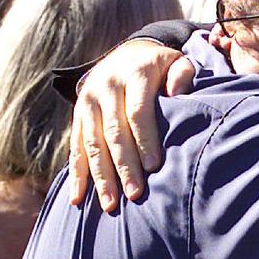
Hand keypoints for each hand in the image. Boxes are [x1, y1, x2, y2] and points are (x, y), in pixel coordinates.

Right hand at [69, 40, 194, 211]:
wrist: (126, 54)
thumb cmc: (161, 69)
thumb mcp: (176, 62)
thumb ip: (182, 75)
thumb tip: (178, 95)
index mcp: (134, 74)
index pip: (138, 111)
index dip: (145, 139)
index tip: (154, 167)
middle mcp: (106, 87)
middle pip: (114, 132)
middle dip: (124, 166)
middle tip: (135, 194)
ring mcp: (88, 102)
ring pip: (93, 143)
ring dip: (101, 176)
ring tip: (110, 205)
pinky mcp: (78, 115)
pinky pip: (76, 148)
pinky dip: (77, 174)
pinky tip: (77, 198)